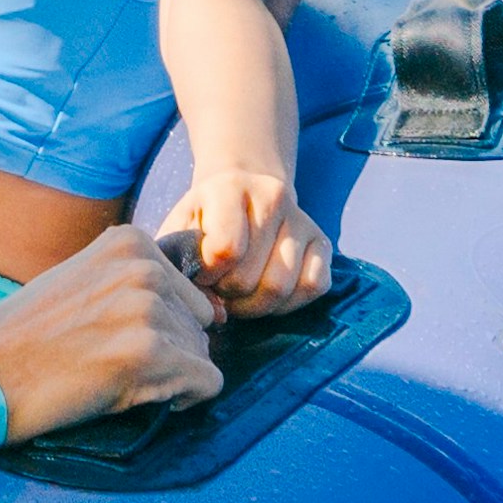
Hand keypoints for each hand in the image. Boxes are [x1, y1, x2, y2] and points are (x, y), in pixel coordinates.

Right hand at [0, 224, 223, 443]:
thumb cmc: (26, 336)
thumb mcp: (85, 282)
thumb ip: (138, 283)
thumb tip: (214, 313)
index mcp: (131, 241)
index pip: (188, 290)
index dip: (161, 325)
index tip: (114, 338)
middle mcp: (145, 267)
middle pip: (199, 322)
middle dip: (170, 350)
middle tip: (114, 364)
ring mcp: (148, 307)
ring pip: (201, 354)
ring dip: (169, 377)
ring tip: (114, 379)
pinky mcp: (149, 353)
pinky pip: (204, 384)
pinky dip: (181, 399)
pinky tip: (135, 397)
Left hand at [157, 153, 330, 319]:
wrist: (242, 190)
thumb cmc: (204, 218)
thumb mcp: (179, 232)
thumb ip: (184, 270)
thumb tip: (218, 314)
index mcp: (229, 188)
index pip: (224, 250)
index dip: (207, 276)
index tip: (201, 272)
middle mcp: (272, 196)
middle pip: (248, 278)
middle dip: (227, 294)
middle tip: (219, 286)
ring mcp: (301, 219)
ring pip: (280, 288)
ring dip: (253, 305)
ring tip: (239, 292)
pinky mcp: (323, 241)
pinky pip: (313, 286)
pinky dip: (287, 304)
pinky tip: (266, 293)